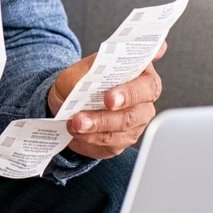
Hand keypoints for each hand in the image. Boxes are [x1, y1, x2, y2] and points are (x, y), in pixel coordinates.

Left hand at [47, 42, 163, 159]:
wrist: (66, 103)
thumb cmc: (80, 82)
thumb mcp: (79, 70)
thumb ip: (91, 70)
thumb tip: (97, 72)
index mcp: (140, 74)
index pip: (147, 83)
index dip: (131, 91)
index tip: (110, 97)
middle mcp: (143, 99)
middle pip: (137, 111)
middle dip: (111, 113)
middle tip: (95, 110)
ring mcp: (136, 122)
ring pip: (123, 128)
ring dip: (97, 126)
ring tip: (76, 123)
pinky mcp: (123, 140)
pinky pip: (111, 143)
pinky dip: (91, 138)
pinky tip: (77, 132)